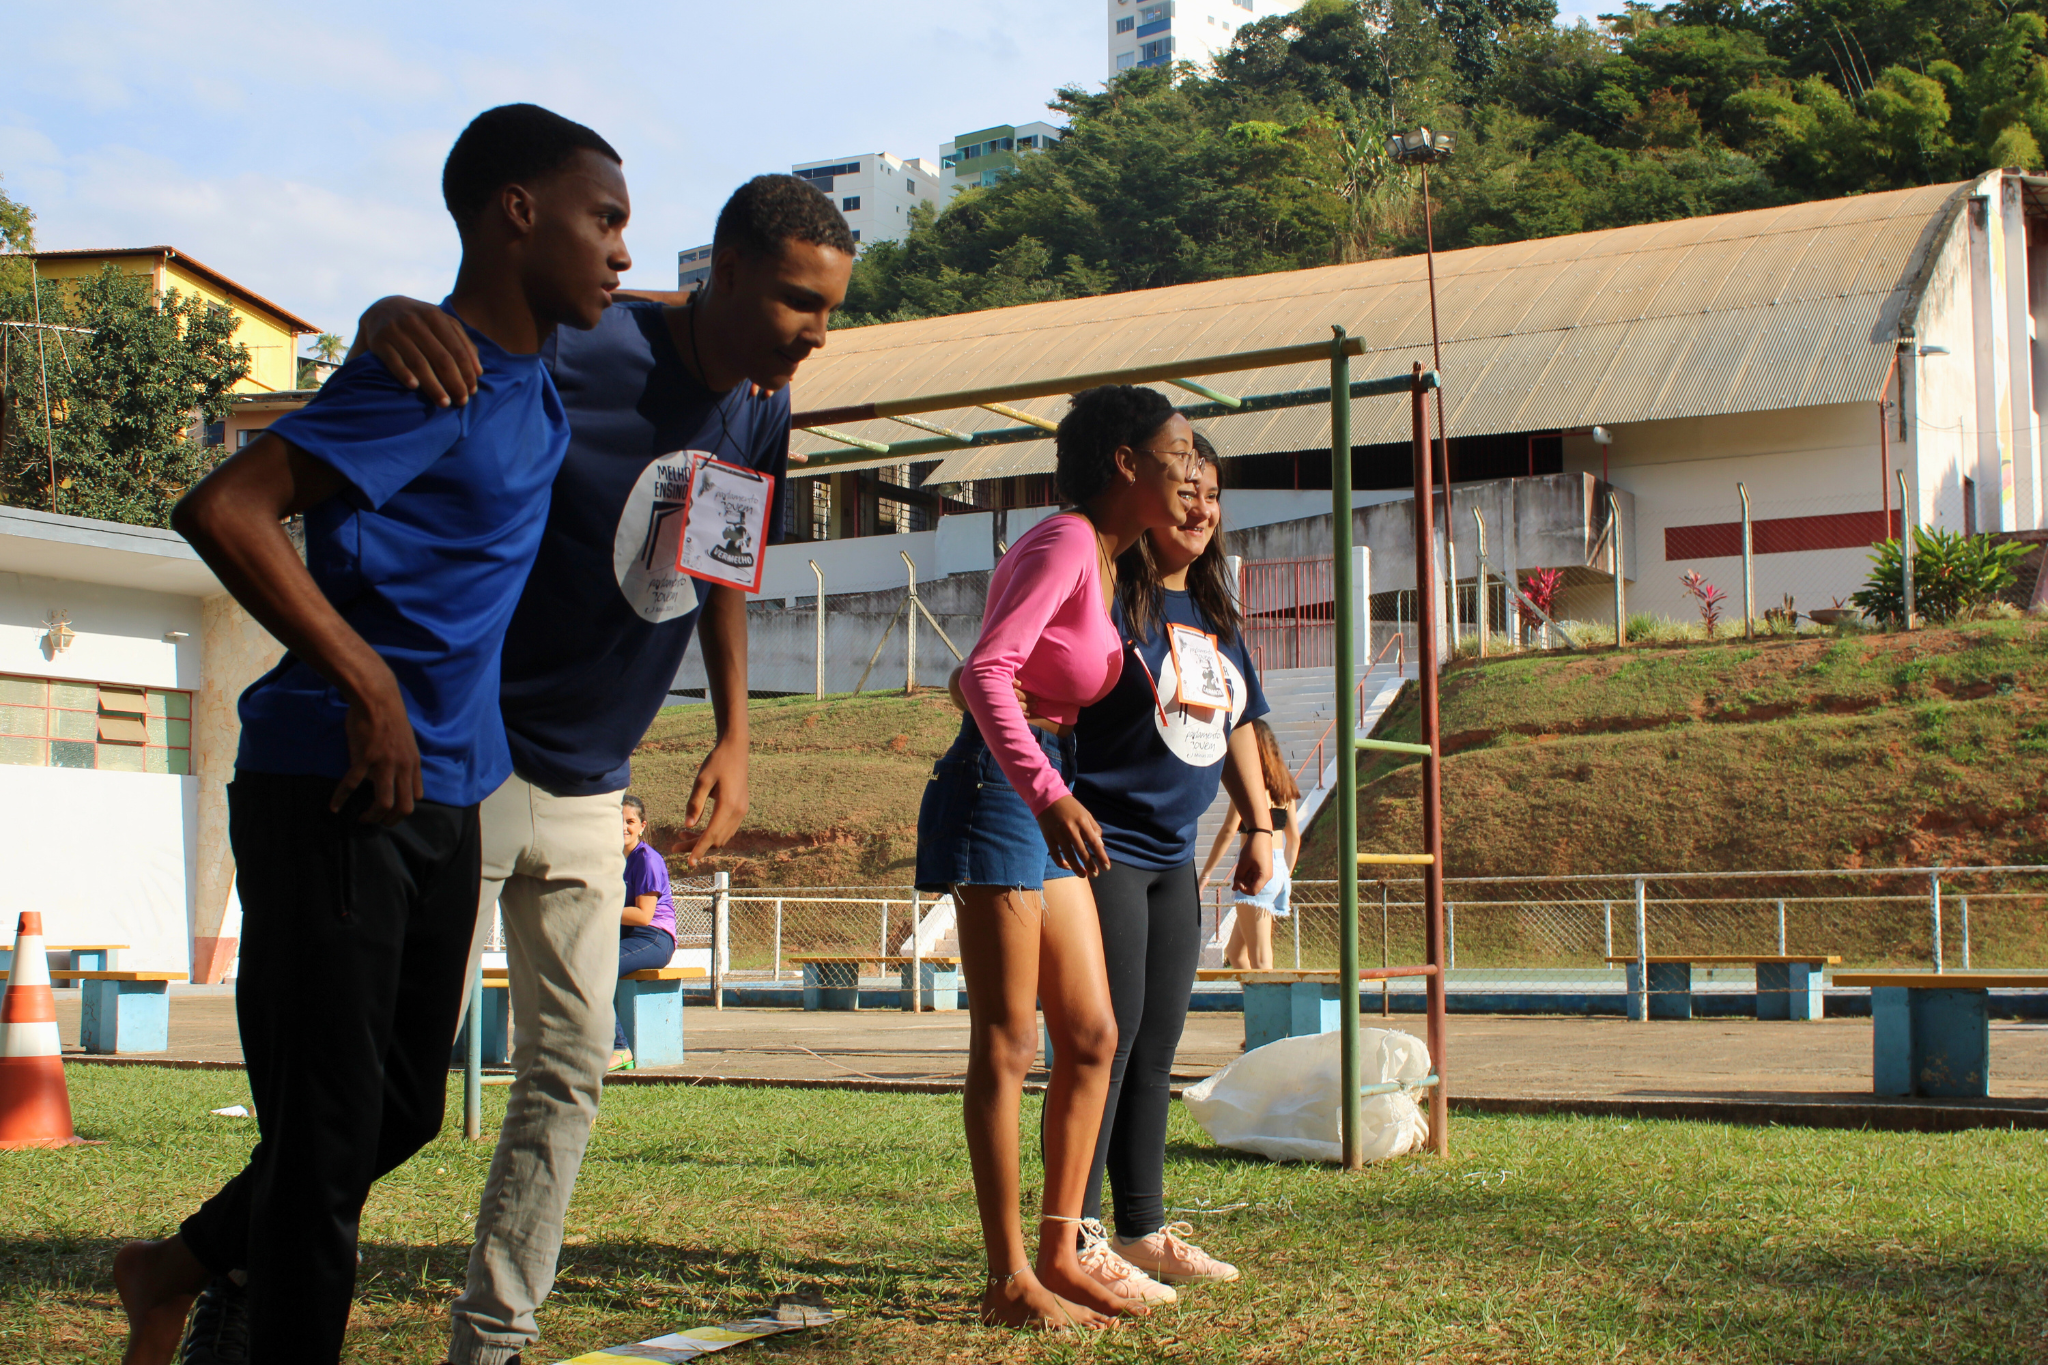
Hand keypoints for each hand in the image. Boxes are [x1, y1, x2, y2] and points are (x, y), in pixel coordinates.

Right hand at [332, 670, 421, 824]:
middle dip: (391, 820)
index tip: (391, 811)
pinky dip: (341, 798)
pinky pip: (352, 785)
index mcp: (413, 763)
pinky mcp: (364, 758)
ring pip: (383, 803)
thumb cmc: (388, 716)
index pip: (416, 796)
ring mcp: (384, 764)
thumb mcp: (406, 741)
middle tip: (378, 823)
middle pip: (404, 807)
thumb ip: (403, 758)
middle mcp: (403, 767)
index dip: (404, 808)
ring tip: (361, 820)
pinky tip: (334, 807)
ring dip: (372, 817)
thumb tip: (396, 772)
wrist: (376, 698)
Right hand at [360, 296, 480, 407]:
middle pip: (441, 358)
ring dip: (433, 386)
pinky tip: (414, 387)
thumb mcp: (441, 323)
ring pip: (419, 363)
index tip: (472, 392)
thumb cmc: (420, 322)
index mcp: (435, 317)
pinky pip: (393, 361)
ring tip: (443, 402)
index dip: (467, 373)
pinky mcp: (379, 341)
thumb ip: (461, 342)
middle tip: (461, 401)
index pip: (457, 350)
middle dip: (454, 383)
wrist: (381, 309)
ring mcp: (396, 330)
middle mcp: (415, 322)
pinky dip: (404, 374)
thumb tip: (478, 372)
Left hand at [682, 735, 749, 862]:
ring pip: (722, 836)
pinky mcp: (741, 808)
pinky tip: (697, 827)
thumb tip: (687, 826)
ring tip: (681, 834)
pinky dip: (712, 833)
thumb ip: (694, 804)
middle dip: (696, 846)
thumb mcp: (701, 780)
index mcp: (728, 806)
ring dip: (703, 840)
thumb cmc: (716, 762)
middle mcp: (738, 812)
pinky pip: (726, 829)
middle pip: (716, 840)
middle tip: (674, 845)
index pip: (711, 835)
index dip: (698, 849)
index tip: (689, 863)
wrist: (736, 749)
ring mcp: (742, 811)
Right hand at [1035, 795, 1110, 878]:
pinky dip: (1062, 863)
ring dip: (1077, 868)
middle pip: (1082, 852)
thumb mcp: (1086, 814)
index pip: (1095, 843)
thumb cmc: (1071, 807)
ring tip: (1083, 875)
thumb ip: (1094, 829)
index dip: (1101, 856)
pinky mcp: (1048, 838)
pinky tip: (1068, 866)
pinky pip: (1056, 855)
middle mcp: (1071, 829)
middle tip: (1095, 874)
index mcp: (1082, 822)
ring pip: (1069, 856)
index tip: (1106, 868)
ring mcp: (1059, 834)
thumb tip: (1101, 845)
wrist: (1048, 798)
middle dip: (1090, 866)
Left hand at [1230, 835, 1272, 896]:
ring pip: (1253, 881)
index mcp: (1264, 877)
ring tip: (1242, 866)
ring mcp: (1266, 873)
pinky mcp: (1264, 869)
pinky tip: (1245, 864)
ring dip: (1245, 877)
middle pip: (1253, 887)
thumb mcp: (1242, 863)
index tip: (1237, 879)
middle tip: (1238, 871)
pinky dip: (1248, 873)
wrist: (1260, 835)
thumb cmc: (1252, 848)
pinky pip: (1255, 876)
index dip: (1242, 889)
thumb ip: (1238, 877)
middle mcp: (1267, 877)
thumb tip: (1234, 889)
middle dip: (1243, 882)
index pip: (1253, 891)